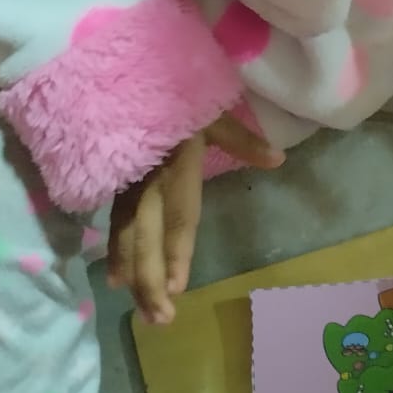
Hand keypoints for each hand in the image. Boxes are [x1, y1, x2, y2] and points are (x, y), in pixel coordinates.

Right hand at [108, 112, 284, 324]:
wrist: (128, 72)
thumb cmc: (177, 94)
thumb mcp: (212, 114)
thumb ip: (242, 141)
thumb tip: (278, 161)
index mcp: (176, 166)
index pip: (179, 218)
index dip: (178, 253)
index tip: (180, 287)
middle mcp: (148, 182)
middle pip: (146, 239)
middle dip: (151, 281)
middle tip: (162, 320)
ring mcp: (128, 186)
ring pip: (125, 237)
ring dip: (132, 274)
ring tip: (140, 310)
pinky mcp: (116, 185)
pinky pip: (114, 224)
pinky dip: (115, 253)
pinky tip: (114, 278)